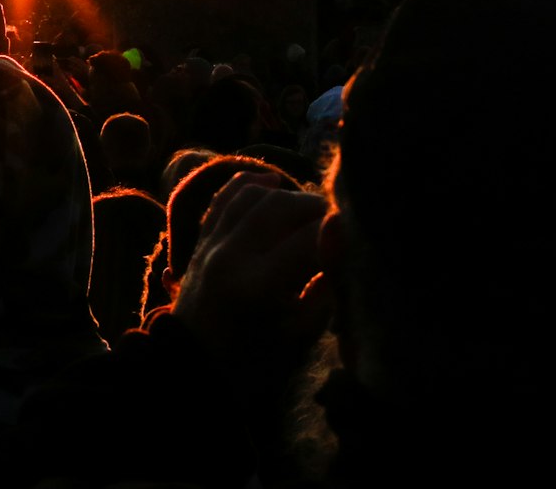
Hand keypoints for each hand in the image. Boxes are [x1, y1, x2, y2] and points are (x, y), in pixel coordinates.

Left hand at [172, 172, 332, 385]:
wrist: (195, 370)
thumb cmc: (255, 364)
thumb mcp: (301, 336)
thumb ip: (326, 288)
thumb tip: (347, 246)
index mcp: (257, 286)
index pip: (309, 238)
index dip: (340, 232)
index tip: (360, 236)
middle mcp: (230, 255)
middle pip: (281, 205)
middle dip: (317, 208)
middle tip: (337, 225)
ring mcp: (210, 244)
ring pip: (253, 193)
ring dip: (288, 196)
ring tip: (310, 215)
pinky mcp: (200, 240)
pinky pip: (225, 197)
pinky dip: (250, 184)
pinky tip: (273, 185)